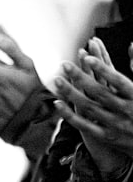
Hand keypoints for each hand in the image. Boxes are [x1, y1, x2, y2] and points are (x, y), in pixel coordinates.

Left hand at [53, 39, 132, 167]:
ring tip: (57, 80)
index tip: (88, 57)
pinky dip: (69, 114)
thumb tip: (132, 44)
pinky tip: (57, 102)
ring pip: (89, 107)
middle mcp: (126, 110)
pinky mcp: (106, 136)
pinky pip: (84, 125)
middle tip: (64, 64)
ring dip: (71, 93)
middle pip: (99, 92)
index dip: (103, 69)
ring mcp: (115, 124)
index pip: (119, 81)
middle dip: (80, 77)